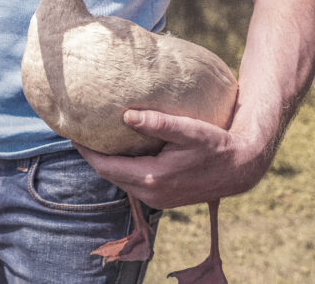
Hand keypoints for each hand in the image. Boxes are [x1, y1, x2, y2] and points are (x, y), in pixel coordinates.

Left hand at [74, 109, 271, 208]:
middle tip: (78, 135)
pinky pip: (133, 183)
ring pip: (120, 181)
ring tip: (94, 142)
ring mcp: (158, 199)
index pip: (106, 167)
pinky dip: (121, 169)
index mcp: (152, 178)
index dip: (87, 152)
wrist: (241, 169)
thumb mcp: (188, 130)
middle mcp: (151, 194)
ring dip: (106, 164)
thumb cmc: (216, 145)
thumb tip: (126, 115)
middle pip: (109, 175)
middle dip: (92, 157)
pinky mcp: (164, 198)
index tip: (72, 135)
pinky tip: (119, 152)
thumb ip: (157, 123)